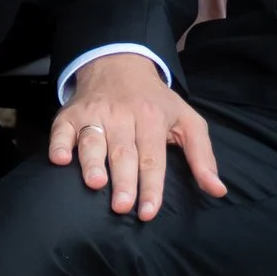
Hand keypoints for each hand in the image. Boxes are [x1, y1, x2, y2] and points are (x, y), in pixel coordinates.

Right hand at [46, 52, 224, 221]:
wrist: (119, 63)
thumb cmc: (156, 101)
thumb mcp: (187, 120)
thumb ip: (202, 156)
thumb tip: (218, 190)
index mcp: (152, 118)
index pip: (153, 157)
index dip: (151, 186)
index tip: (147, 212)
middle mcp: (122, 115)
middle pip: (123, 152)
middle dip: (123, 179)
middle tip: (122, 206)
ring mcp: (94, 113)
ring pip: (93, 141)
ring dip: (92, 162)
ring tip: (95, 184)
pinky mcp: (71, 114)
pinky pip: (61, 129)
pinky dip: (58, 143)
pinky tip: (59, 159)